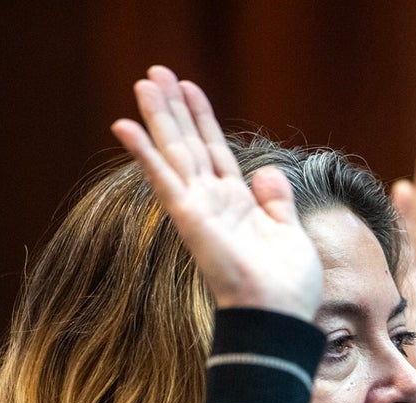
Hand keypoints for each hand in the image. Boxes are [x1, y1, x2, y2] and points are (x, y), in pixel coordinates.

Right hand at [111, 65, 320, 319]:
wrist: (279, 317)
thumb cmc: (287, 288)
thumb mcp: (291, 233)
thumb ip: (278, 202)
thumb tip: (267, 172)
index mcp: (238, 205)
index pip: (215, 151)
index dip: (203, 118)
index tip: (189, 87)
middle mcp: (213, 203)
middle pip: (190, 144)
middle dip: (173, 107)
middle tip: (155, 72)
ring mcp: (199, 210)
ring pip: (175, 152)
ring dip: (158, 116)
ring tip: (144, 81)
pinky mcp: (190, 219)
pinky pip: (164, 179)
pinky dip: (144, 152)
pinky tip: (124, 125)